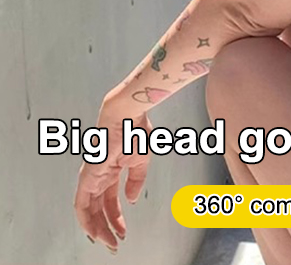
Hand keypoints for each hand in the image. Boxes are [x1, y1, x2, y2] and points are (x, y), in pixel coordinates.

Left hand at [73, 102, 152, 251]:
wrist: (128, 115)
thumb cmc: (135, 129)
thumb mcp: (142, 161)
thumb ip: (136, 181)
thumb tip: (131, 199)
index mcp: (112, 170)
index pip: (110, 201)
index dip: (116, 218)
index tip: (123, 230)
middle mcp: (99, 176)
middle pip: (99, 209)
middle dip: (107, 228)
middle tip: (115, 243)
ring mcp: (91, 177)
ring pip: (88, 211)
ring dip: (97, 229)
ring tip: (108, 242)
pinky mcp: (87, 177)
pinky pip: (81, 205)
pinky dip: (86, 220)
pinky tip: (95, 230)